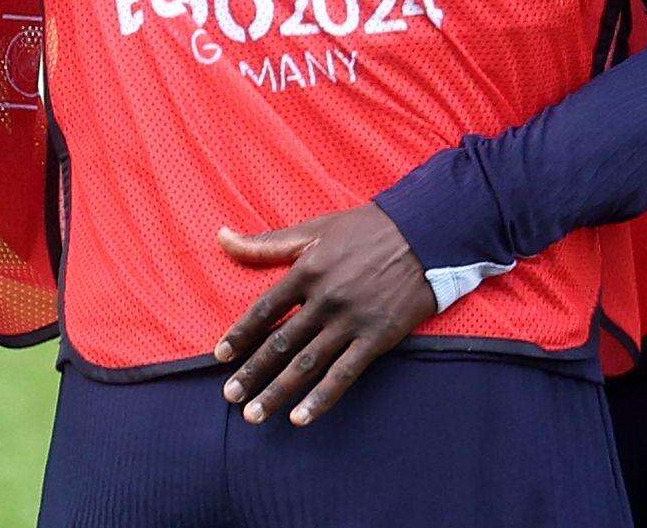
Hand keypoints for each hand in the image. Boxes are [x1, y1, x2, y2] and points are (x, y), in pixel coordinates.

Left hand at [212, 204, 439, 427]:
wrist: (426, 233)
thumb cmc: (367, 229)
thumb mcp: (315, 229)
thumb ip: (267, 242)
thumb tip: (221, 237)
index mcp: (307, 270)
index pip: (264, 310)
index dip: (240, 335)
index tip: (221, 357)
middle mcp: (325, 299)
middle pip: (280, 343)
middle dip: (251, 372)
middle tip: (230, 396)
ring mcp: (351, 321)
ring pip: (306, 364)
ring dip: (276, 392)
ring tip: (254, 415)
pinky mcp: (377, 338)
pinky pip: (343, 374)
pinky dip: (320, 398)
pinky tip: (299, 417)